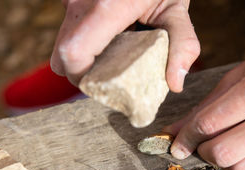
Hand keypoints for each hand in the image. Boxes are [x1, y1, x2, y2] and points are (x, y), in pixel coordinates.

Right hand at [50, 0, 199, 90]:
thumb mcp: (176, 8)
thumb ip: (182, 45)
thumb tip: (175, 84)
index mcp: (106, 8)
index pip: (73, 56)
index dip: (82, 79)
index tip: (105, 86)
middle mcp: (80, 2)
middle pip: (62, 56)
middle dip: (83, 72)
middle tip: (110, 73)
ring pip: (63, 44)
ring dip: (84, 56)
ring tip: (113, 51)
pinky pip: (68, 30)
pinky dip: (83, 40)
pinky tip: (108, 35)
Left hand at [164, 30, 244, 169]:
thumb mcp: (240, 73)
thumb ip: (206, 105)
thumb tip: (172, 132)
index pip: (208, 123)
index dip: (185, 137)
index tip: (176, 143)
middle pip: (222, 153)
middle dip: (202, 151)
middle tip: (202, 143)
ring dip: (223, 163)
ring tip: (225, 147)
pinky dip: (244, 168)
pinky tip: (244, 152)